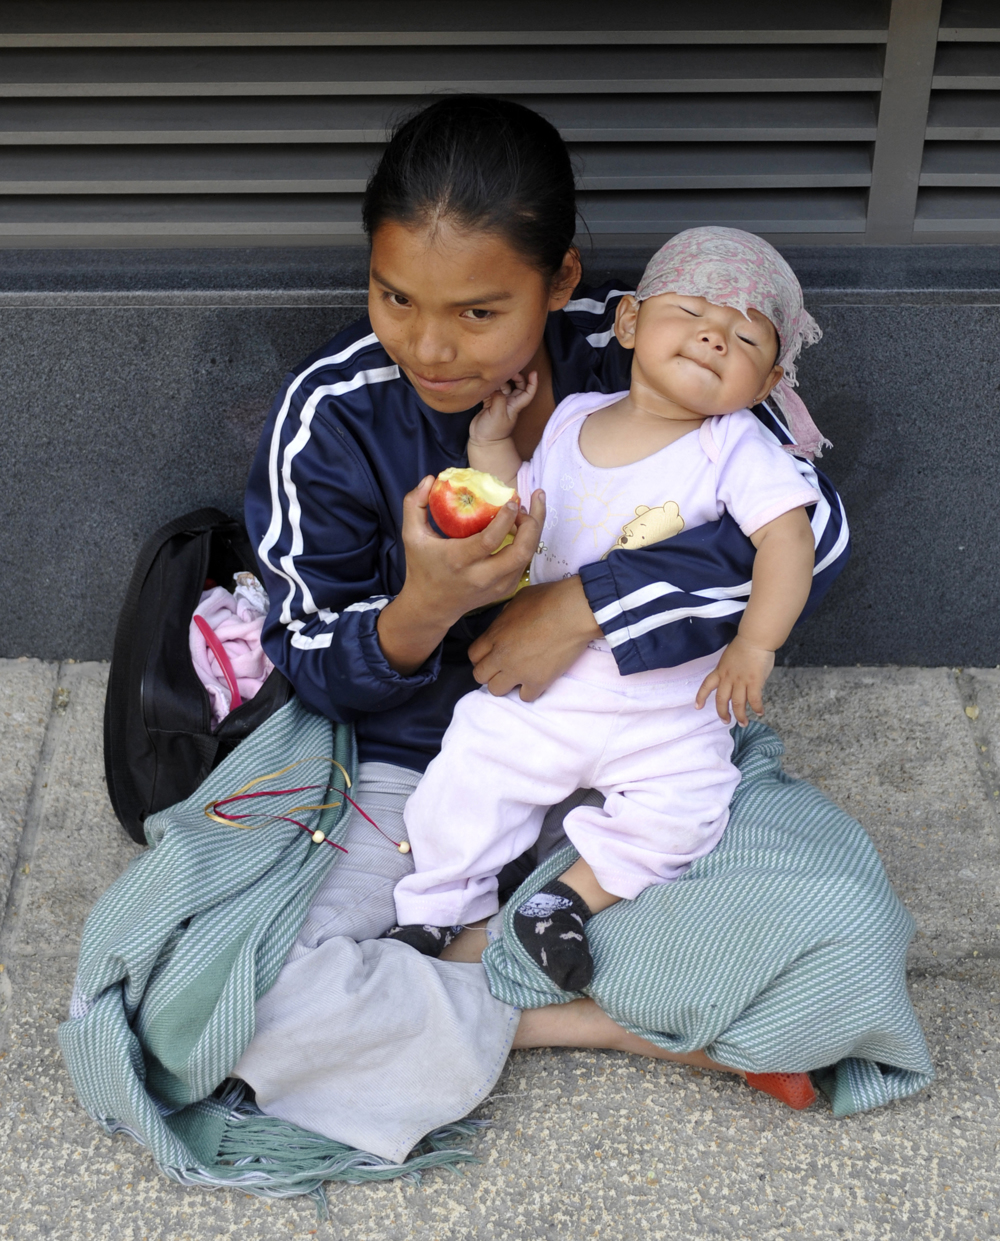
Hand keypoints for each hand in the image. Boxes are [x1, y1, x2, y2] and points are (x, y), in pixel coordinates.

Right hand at [377, 477, 544, 674]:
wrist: (430, 607)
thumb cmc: (421, 567)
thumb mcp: (411, 535)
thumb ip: (414, 504)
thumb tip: (429, 479)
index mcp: (458, 560)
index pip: (489, 541)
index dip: (505, 519)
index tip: (512, 501)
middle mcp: (481, 576)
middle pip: (520, 552)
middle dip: (532, 524)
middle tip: (529, 502)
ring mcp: (496, 586)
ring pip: (527, 558)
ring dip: (534, 532)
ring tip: (531, 511)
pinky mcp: (504, 590)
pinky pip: (524, 564)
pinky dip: (528, 544)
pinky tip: (525, 528)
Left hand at [468, 576, 601, 700]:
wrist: (574, 612)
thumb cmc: (549, 599)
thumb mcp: (518, 600)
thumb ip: (505, 616)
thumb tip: (505, 623)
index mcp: (494, 634)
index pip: (473, 655)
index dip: (481, 656)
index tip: (492, 655)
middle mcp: (501, 656)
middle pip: (480, 676)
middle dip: (489, 672)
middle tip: (503, 667)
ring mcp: (518, 671)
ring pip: (496, 690)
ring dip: (505, 684)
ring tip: (518, 675)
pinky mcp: (538, 681)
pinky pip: (525, 697)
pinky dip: (530, 690)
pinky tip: (536, 680)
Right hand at [469, 371, 537, 447]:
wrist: (483, 441)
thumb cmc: (494, 431)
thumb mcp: (498, 413)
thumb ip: (498, 398)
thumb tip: (496, 387)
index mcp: (515, 405)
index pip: (528, 392)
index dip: (533, 382)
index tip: (533, 372)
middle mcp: (509, 402)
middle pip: (517, 386)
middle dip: (516, 377)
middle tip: (508, 371)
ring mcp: (499, 402)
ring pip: (504, 386)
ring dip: (501, 380)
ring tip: (494, 376)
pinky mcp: (489, 403)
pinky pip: (492, 390)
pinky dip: (490, 386)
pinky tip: (486, 383)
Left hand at [695, 634, 774, 725]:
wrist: (755, 638)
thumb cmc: (744, 646)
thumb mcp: (729, 659)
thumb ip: (730, 672)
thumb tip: (735, 684)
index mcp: (720, 671)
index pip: (706, 685)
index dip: (701, 697)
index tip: (697, 707)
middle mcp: (728, 678)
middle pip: (721, 700)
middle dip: (722, 713)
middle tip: (726, 721)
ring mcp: (741, 680)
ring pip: (737, 703)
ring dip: (740, 716)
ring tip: (743, 723)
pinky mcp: (754, 681)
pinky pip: (754, 699)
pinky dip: (757, 708)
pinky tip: (759, 712)